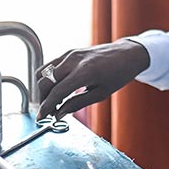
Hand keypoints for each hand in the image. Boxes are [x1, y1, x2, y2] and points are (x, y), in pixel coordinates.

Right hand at [35, 40, 149, 118]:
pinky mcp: (69, 52)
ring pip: (43, 72)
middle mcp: (74, 60)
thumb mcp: (101, 94)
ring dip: (43, 89)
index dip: (47, 107)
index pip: (57, 91)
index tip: (42, 117)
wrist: (126, 54)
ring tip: (53, 101)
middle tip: (50, 112)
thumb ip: (77, 104)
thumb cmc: (118, 74)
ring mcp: (70, 54)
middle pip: (45, 82)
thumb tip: (59, 114)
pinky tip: (56, 89)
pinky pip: (50, 65)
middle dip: (44, 99)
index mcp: (85, 72)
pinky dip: (48, 79)